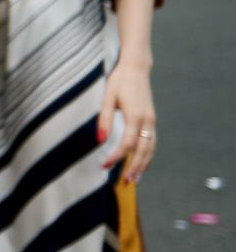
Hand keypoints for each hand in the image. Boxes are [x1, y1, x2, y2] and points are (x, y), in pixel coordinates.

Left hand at [98, 62, 156, 183]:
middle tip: (125, 183)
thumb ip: (103, 118)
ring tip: (134, 180)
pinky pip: (152, 142)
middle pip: (143, 150)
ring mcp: (152, 121)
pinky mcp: (152, 121)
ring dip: (143, 165)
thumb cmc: (119, 82)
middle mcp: (147, 121)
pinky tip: (141, 165)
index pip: (127, 143)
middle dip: (134, 167)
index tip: (104, 165)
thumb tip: (100, 140)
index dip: (117, 156)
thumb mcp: (107, 97)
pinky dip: (148, 156)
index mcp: (135, 115)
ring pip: (151, 149)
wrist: (136, 69)